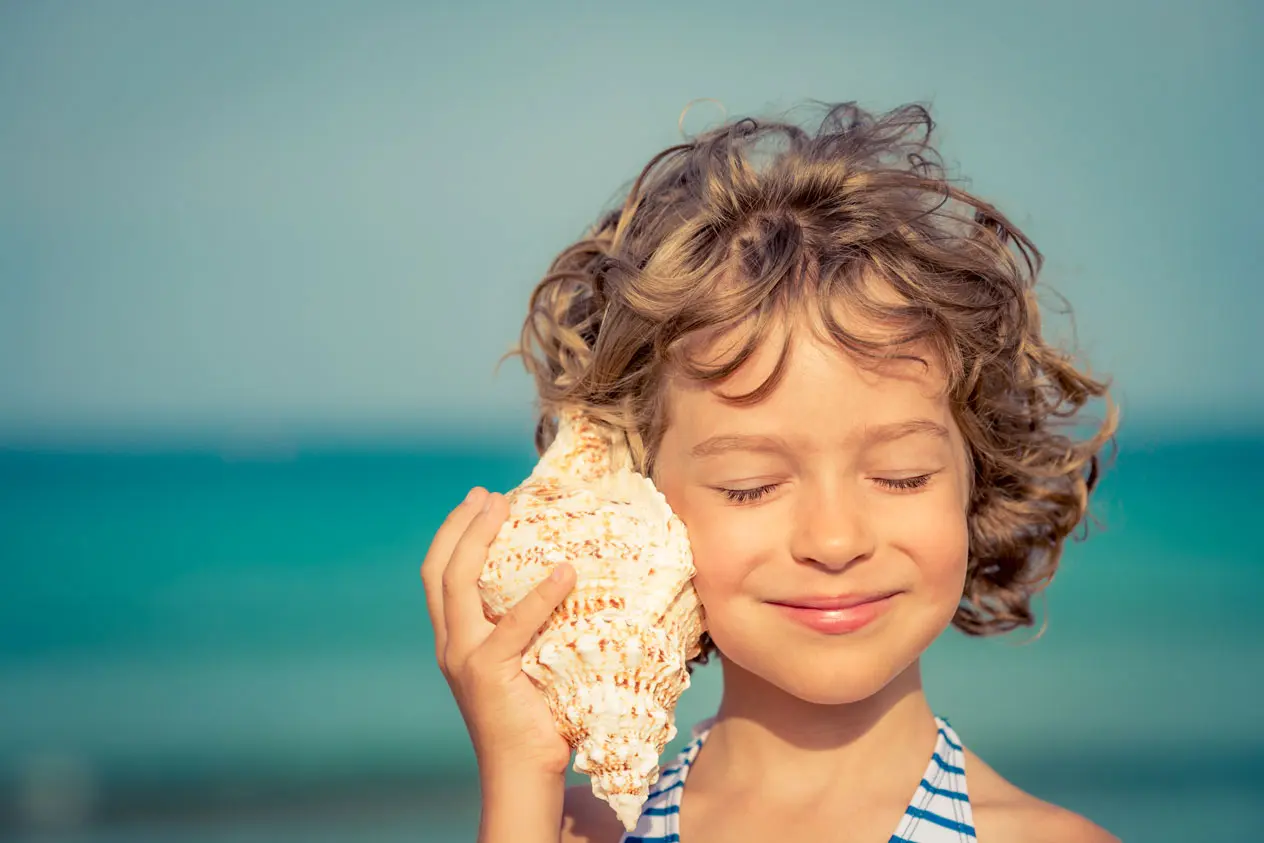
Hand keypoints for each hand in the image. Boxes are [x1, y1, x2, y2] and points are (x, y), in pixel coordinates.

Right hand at [421, 487, 577, 779]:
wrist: (524, 774)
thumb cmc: (537, 717)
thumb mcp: (526, 662)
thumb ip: (529, 628)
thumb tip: (568, 579)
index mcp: (455, 641)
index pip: (439, 576)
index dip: (453, 534)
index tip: (479, 501)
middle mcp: (451, 645)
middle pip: (439, 570)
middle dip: (459, 525)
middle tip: (488, 495)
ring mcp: (465, 658)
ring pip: (458, 583)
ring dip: (479, 539)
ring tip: (505, 507)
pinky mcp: (489, 673)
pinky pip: (514, 624)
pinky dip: (539, 594)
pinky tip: (564, 572)